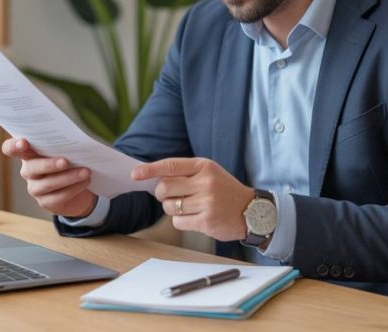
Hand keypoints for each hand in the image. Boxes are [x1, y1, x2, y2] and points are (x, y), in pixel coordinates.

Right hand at [1, 137, 97, 218]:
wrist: (80, 187)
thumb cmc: (70, 161)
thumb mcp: (64, 150)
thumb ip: (62, 145)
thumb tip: (75, 141)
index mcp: (28, 153)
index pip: (10, 148)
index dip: (13, 146)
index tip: (23, 142)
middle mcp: (28, 171)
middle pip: (31, 167)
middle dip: (49, 164)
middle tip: (65, 161)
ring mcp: (35, 188)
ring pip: (48, 184)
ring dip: (68, 177)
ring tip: (85, 171)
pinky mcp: (45, 202)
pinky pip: (59, 196)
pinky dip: (74, 188)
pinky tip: (85, 181)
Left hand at [131, 158, 253, 240]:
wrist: (253, 211)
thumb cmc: (224, 191)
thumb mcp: (209, 173)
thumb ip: (184, 174)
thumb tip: (153, 179)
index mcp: (204, 166)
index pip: (170, 166)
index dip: (149, 169)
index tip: (135, 174)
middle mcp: (205, 182)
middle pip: (165, 188)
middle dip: (162, 194)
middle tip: (172, 196)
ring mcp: (207, 202)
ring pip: (169, 207)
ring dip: (173, 209)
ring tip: (190, 207)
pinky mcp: (206, 221)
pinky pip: (178, 222)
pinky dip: (181, 221)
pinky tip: (196, 218)